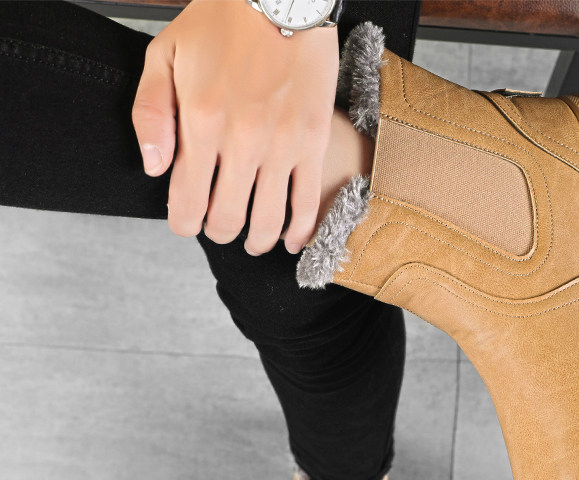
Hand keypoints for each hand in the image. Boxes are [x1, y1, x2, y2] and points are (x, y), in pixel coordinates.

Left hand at [131, 0, 339, 253]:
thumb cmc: (220, 22)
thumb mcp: (164, 55)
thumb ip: (150, 115)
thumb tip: (155, 170)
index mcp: (201, 122)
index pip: (187, 204)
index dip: (183, 224)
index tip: (185, 222)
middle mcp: (242, 142)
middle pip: (227, 221)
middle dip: (217, 231)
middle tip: (217, 224)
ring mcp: (282, 146)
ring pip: (266, 223)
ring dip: (255, 241)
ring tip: (251, 239)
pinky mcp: (313, 143)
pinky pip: (307, 205)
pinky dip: (297, 233)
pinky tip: (287, 240)